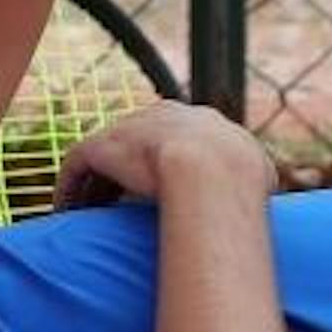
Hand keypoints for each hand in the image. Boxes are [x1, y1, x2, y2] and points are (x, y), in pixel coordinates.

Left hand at [55, 101, 275, 209]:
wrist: (213, 170)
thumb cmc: (244, 184)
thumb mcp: (263, 181)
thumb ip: (259, 186)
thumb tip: (266, 203)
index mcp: (203, 121)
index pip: (180, 137)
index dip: (171, 164)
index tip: (166, 192)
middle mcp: (164, 115)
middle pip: (139, 141)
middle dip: (131, 169)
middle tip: (122, 204)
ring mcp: (133, 127)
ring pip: (107, 154)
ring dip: (95, 184)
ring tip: (87, 215)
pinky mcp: (103, 145)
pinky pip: (79, 164)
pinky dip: (71, 187)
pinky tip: (65, 212)